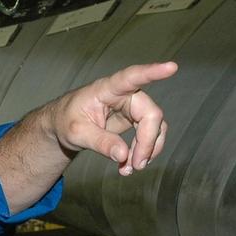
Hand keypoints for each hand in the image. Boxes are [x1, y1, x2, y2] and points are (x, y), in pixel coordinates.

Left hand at [50, 62, 176, 174]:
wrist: (63, 125)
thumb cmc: (67, 120)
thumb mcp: (76, 133)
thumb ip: (99, 142)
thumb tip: (123, 155)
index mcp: (107, 89)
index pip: (131, 77)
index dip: (152, 72)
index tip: (172, 67)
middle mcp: (125, 94)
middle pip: (151, 113)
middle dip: (147, 142)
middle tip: (136, 165)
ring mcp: (132, 107)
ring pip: (155, 126)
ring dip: (147, 150)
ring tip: (130, 169)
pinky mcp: (135, 119)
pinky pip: (150, 134)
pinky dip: (143, 152)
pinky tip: (129, 164)